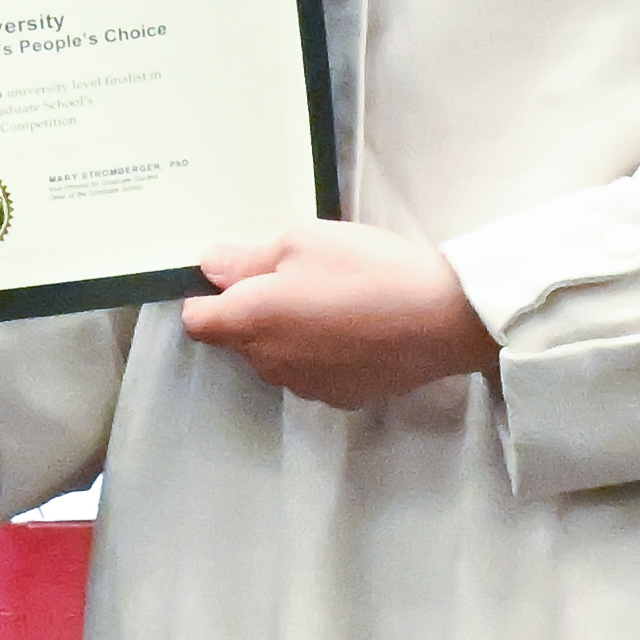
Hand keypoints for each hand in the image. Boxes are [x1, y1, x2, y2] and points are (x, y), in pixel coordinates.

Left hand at [182, 220, 491, 410]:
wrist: (442, 320)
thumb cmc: (366, 271)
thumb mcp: (303, 241)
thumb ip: (248, 258)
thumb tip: (210, 267)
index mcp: (250, 322)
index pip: (198, 321)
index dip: (208, 296)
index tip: (236, 276)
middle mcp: (268, 363)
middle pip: (239, 338)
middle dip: (255, 310)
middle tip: (300, 275)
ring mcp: (304, 386)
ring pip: (277, 356)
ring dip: (290, 332)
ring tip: (335, 300)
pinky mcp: (340, 398)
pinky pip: (313, 371)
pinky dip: (323, 352)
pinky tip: (357, 329)